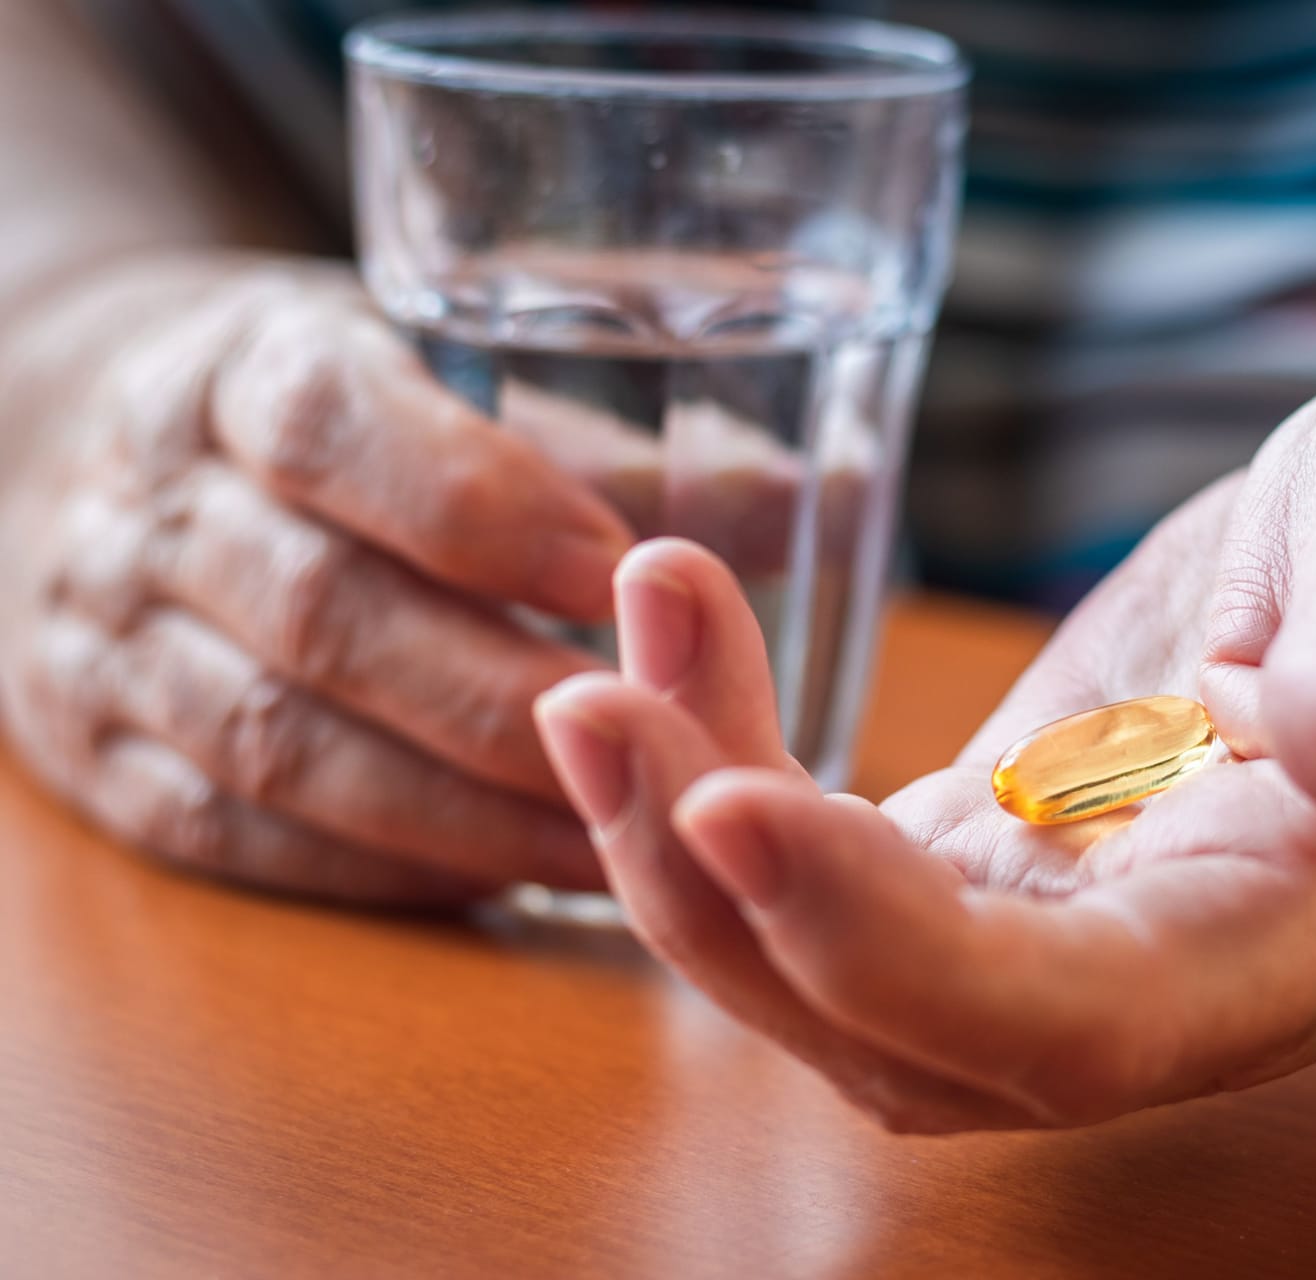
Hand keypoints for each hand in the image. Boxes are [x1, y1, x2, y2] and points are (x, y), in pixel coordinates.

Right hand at [0, 253, 634, 904]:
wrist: (93, 461)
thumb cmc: (336, 419)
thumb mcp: (440, 372)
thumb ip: (609, 443)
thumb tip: (816, 499)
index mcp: (242, 372)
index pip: (334, 429)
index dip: (484, 508)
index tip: (621, 576)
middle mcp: (154, 507)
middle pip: (324, 616)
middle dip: (505, 701)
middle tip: (660, 754)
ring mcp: (107, 647)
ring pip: (283, 750)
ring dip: (465, 816)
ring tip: (621, 851)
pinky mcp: (103, 765)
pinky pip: (242, 839)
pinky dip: (384, 871)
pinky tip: (508, 880)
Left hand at [536, 356, 1315, 1130]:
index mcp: (1292, 939)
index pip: (1073, 1021)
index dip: (894, 952)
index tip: (734, 805)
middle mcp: (1160, 980)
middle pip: (902, 1032)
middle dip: (725, 898)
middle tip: (597, 705)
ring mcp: (1062, 929)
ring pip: (833, 970)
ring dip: (688, 845)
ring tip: (608, 667)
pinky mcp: (998, 854)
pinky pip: (831, 864)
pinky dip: (729, 771)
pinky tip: (678, 638)